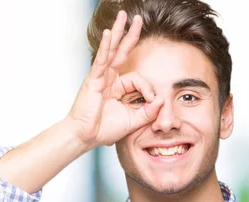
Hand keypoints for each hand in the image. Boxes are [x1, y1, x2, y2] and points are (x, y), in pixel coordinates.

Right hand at [67, 11, 163, 146]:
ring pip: (112, 50)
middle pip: (121, 51)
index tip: (152, 101)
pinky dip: (105, 47)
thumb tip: (162, 100)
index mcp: (118, 87)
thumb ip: (149, 111)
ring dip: (118, 32)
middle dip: (130, 35)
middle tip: (137, 19)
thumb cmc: (104, 129)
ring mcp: (100, 77)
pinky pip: (101, 59)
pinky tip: (108, 33)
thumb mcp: (134, 120)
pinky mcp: (93, 79)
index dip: (148, 88)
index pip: (138, 78)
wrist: (86, 137)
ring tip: (123, 16)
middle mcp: (109, 78)